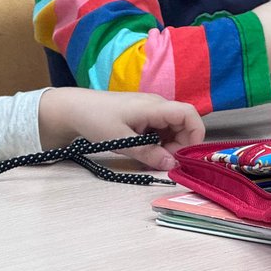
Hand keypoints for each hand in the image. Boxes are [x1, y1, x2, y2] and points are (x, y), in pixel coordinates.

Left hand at [37, 87, 204, 170]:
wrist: (75, 108)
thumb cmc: (96, 119)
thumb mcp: (122, 141)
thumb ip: (148, 153)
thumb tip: (172, 165)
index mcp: (154, 106)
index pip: (189, 115)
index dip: (195, 135)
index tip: (184, 156)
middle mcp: (156, 105)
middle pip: (183, 124)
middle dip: (180, 145)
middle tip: (162, 161)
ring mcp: (150, 110)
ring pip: (172, 129)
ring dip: (168, 146)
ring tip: (150, 157)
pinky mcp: (143, 116)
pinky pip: (160, 129)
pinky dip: (158, 142)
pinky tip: (143, 150)